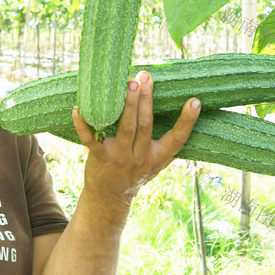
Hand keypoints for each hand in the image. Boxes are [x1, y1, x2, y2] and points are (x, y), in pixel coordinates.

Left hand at [73, 71, 200, 207]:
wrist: (109, 197)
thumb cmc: (136, 172)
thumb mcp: (157, 163)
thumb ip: (168, 143)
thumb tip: (186, 115)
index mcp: (157, 157)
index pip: (177, 139)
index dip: (187, 121)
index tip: (194, 101)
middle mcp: (140, 157)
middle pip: (145, 124)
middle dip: (146, 99)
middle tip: (146, 76)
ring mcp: (119, 157)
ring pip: (125, 128)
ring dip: (127, 104)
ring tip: (130, 83)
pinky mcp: (99, 157)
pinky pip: (90, 139)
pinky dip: (83, 124)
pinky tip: (79, 108)